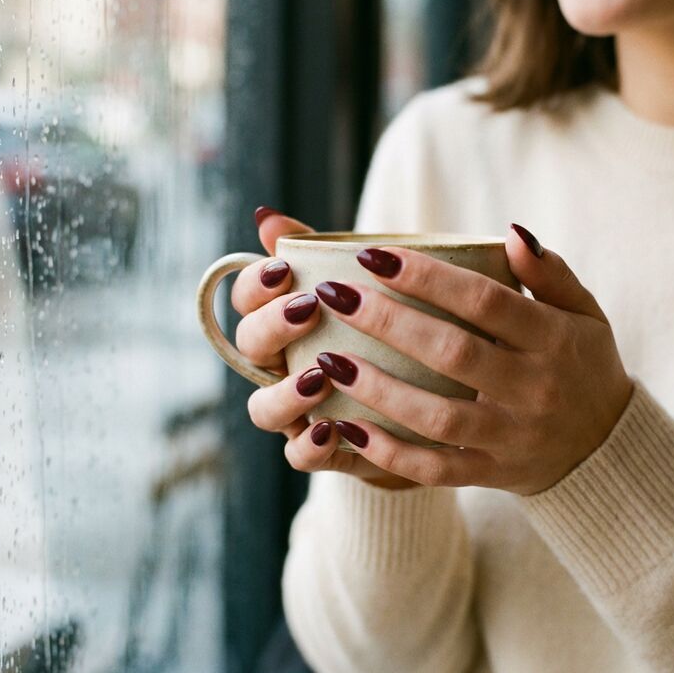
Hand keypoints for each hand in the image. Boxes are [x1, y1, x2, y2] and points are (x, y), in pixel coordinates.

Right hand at [234, 208, 417, 489]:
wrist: (428, 398)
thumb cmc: (385, 329)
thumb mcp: (364, 286)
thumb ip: (322, 252)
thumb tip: (266, 215)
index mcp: (283, 321)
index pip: (246, 298)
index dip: (254, 284)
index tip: (283, 269)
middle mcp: (279, 366)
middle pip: (249, 347)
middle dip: (272, 326)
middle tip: (310, 309)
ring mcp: (296, 412)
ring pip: (263, 409)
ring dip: (285, 392)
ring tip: (320, 375)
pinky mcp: (322, 451)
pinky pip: (300, 457)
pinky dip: (309, 446)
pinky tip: (332, 429)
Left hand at [306, 225, 633, 495]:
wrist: (606, 449)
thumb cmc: (583, 365)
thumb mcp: (584, 313)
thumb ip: (551, 274)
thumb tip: (512, 233)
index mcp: (554, 340)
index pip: (484, 301)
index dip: (428, 277)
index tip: (374, 255)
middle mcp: (534, 389)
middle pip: (452, 353)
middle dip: (388, 322)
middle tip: (335, 296)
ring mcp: (511, 436)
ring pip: (437, 417)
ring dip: (378, 389)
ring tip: (329, 359)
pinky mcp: (492, 473)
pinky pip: (436, 469)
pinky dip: (389, 454)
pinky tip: (347, 429)